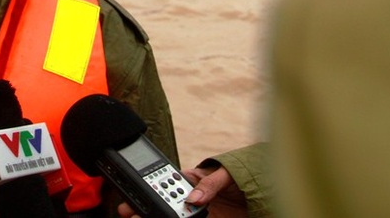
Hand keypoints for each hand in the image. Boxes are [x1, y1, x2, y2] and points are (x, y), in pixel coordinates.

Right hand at [117, 165, 246, 217]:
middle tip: (128, 210)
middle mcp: (192, 197)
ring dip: (157, 216)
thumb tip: (193, 197)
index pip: (168, 182)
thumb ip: (210, 184)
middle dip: (145, 205)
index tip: (141, 193)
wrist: (261, 196)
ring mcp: (198, 213)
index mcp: (192, 179)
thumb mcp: (227, 175)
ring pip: (173, 216)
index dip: (153, 187)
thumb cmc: (243, 175)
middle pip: (164, 202)